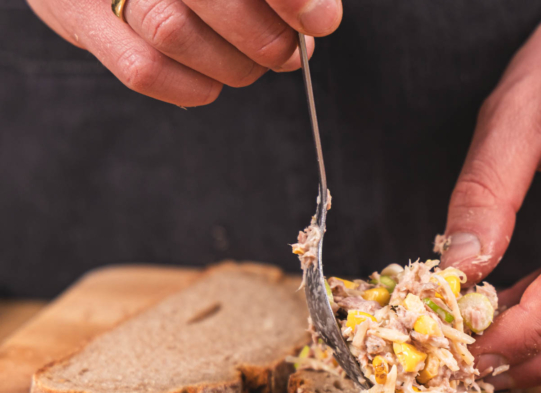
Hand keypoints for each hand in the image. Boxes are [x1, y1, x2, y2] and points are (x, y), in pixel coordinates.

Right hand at [27, 0, 341, 105]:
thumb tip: (320, 16)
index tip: (320, 20)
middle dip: (266, 38)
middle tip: (290, 52)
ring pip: (174, 32)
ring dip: (234, 64)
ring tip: (255, 63)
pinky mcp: (77, 17)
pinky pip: (142, 69)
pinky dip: (191, 86)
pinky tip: (212, 80)